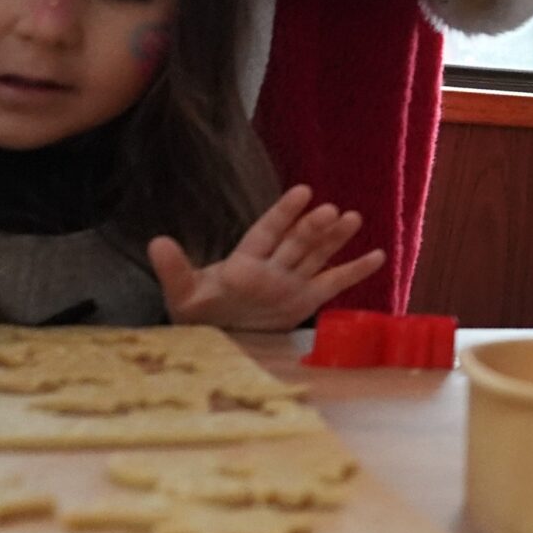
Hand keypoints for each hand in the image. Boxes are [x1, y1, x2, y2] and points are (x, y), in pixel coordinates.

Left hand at [147, 185, 385, 330]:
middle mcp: (274, 267)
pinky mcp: (305, 302)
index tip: (302, 192)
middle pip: (297, 243)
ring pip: (317, 255)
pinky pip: (333, 284)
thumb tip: (156, 242)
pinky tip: (377, 255)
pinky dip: (355, 270)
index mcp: (246, 260)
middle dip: (313, 227)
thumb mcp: (183, 294)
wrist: (214, 339)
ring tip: (353, 217)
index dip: (284, 214)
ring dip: (335, 238)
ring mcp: (292, 283)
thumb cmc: (199, 312)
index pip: (268, 232)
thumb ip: (174, 269)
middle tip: (331, 210)